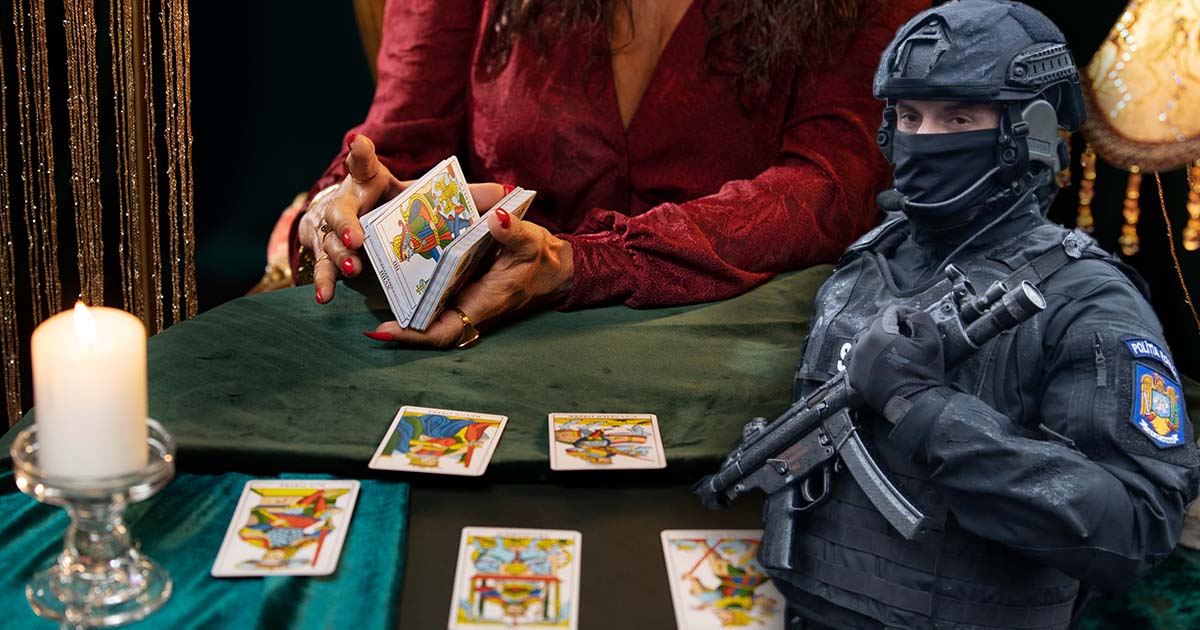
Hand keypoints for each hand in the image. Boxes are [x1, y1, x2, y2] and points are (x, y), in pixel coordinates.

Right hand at [298, 135, 506, 303]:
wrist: (365, 233)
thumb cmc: (404, 211)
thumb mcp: (434, 201)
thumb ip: (469, 198)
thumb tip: (506, 193)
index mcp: (373, 184)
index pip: (365, 164)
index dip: (361, 154)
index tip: (359, 142)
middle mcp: (349, 205)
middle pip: (341, 209)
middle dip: (346, 223)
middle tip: (358, 237)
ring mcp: (334, 233)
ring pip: (330, 242)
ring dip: (339, 256)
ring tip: (354, 268)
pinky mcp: (330, 258)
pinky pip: (324, 270)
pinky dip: (323, 282)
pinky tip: (327, 297)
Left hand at [365, 208, 573, 347]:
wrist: (554, 267)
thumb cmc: (543, 260)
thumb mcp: (532, 242)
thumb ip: (514, 232)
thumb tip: (496, 218)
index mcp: (483, 303)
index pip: (443, 331)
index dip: (412, 335)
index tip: (384, 330)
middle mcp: (468, 305)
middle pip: (426, 323)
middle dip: (398, 320)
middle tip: (365, 309)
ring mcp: (464, 297)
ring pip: (427, 308)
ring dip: (402, 300)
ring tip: (372, 279)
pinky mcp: (462, 285)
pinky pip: (434, 291)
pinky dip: (416, 283)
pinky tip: (396, 263)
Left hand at [846, 305, 944, 418]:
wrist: (914, 404)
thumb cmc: (923, 373)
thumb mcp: (931, 339)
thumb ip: (920, 317)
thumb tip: (909, 313)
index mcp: (878, 333)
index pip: (888, 312)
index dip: (902, 314)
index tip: (910, 322)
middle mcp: (862, 345)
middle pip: (873, 324)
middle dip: (887, 326)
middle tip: (902, 334)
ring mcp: (855, 361)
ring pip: (863, 340)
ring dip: (875, 339)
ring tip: (891, 347)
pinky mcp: (854, 375)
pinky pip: (856, 358)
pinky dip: (867, 355)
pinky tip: (880, 359)